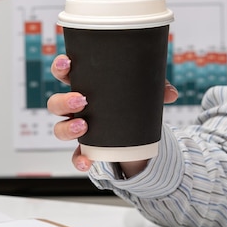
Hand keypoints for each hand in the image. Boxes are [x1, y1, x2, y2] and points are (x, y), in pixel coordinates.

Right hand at [47, 54, 178, 175]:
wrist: (137, 134)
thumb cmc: (131, 103)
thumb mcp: (143, 92)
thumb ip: (155, 88)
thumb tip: (170, 93)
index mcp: (84, 86)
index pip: (64, 73)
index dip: (60, 68)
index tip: (68, 64)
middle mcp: (75, 108)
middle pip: (56, 103)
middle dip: (64, 101)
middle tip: (82, 100)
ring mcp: (77, 128)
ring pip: (60, 128)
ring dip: (67, 128)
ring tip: (83, 127)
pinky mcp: (85, 148)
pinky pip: (76, 156)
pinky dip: (79, 160)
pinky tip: (87, 162)